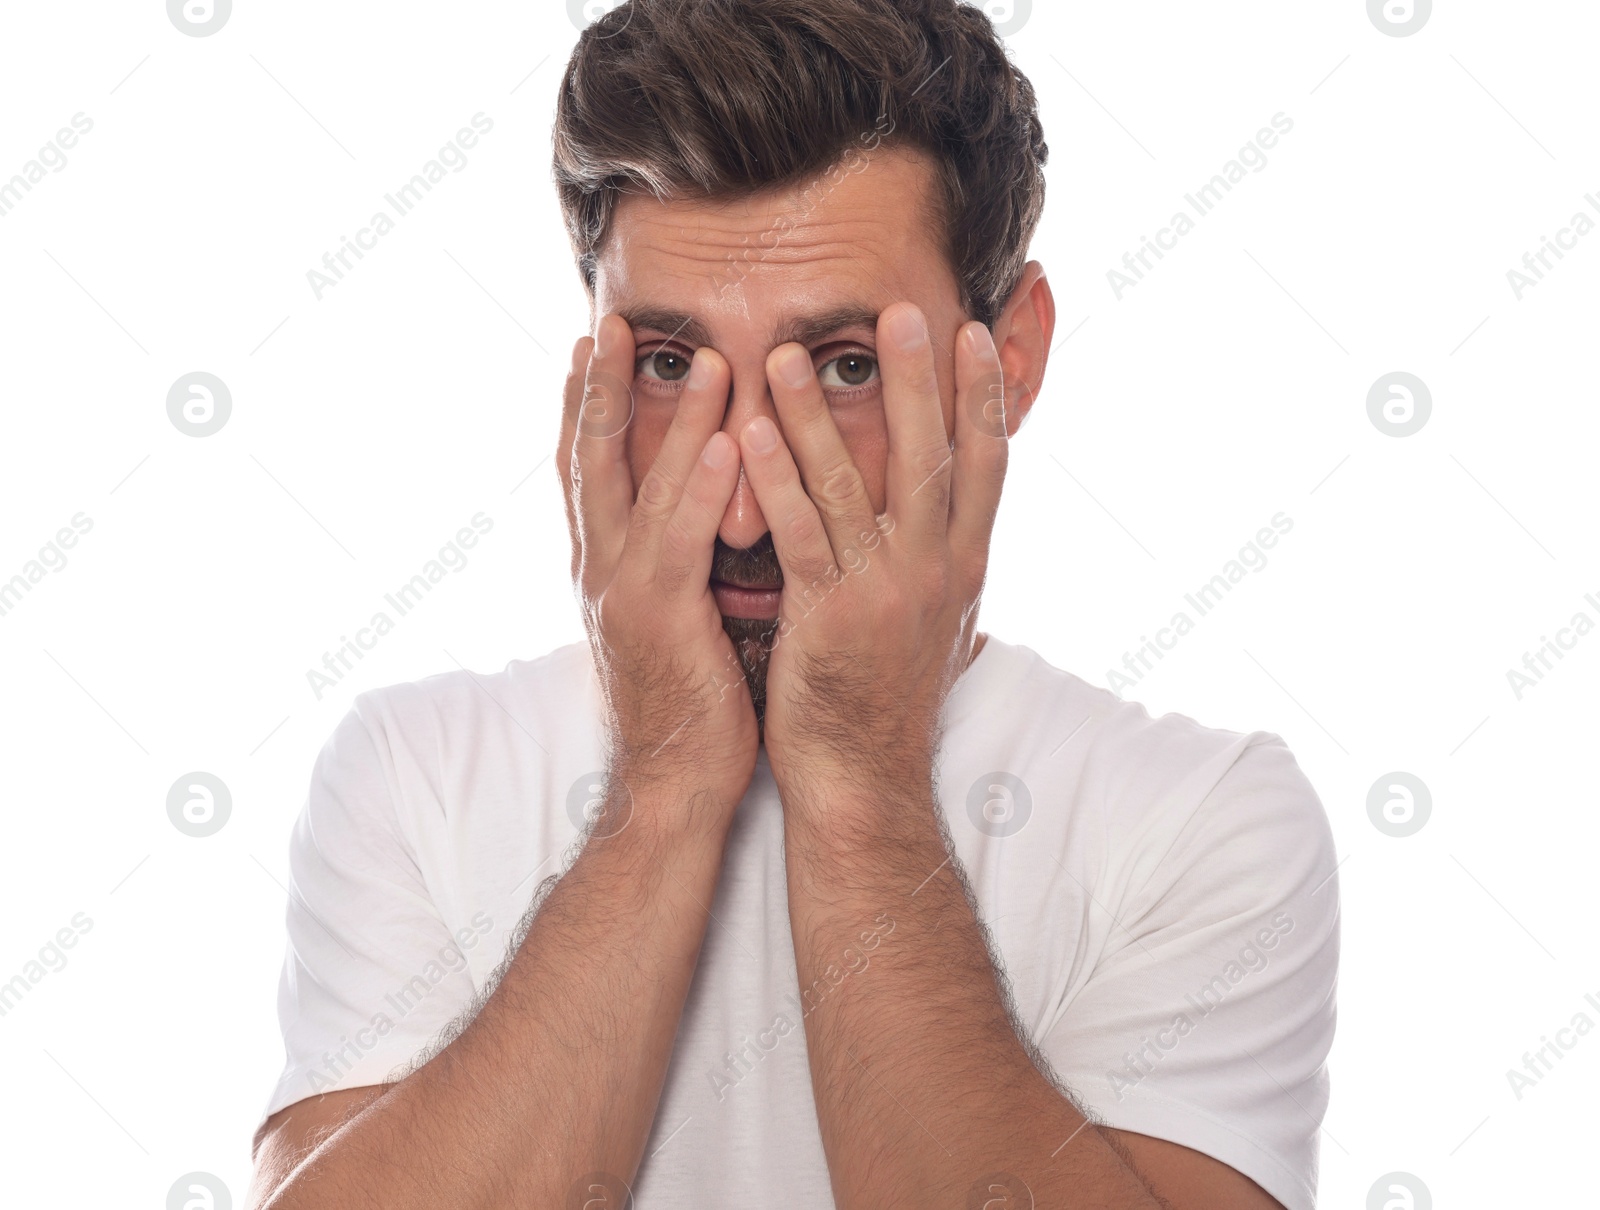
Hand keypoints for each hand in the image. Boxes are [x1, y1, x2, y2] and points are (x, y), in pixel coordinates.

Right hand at [557, 315, 757, 832]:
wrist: (671, 784)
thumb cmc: (688, 703)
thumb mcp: (673, 618)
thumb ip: (674, 562)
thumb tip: (696, 519)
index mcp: (603, 568)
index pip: (586, 471)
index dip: (582, 406)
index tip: (589, 346)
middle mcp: (599, 569)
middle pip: (589, 458)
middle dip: (598, 386)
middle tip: (608, 320)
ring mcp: (622, 591)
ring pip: (640, 483)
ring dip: (671, 415)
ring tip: (701, 353)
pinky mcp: (660, 617)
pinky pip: (683, 535)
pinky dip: (703, 482)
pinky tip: (732, 435)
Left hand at [736, 303, 1008, 813]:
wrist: (862, 777)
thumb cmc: (889, 698)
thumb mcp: (940, 625)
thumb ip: (947, 565)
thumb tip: (968, 530)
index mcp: (964, 566)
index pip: (985, 465)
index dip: (981, 397)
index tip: (973, 334)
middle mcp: (934, 571)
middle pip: (931, 457)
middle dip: (916, 380)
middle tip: (902, 309)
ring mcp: (883, 592)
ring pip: (852, 484)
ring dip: (820, 414)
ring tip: (792, 352)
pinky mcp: (828, 616)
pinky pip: (799, 533)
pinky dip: (774, 478)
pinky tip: (748, 430)